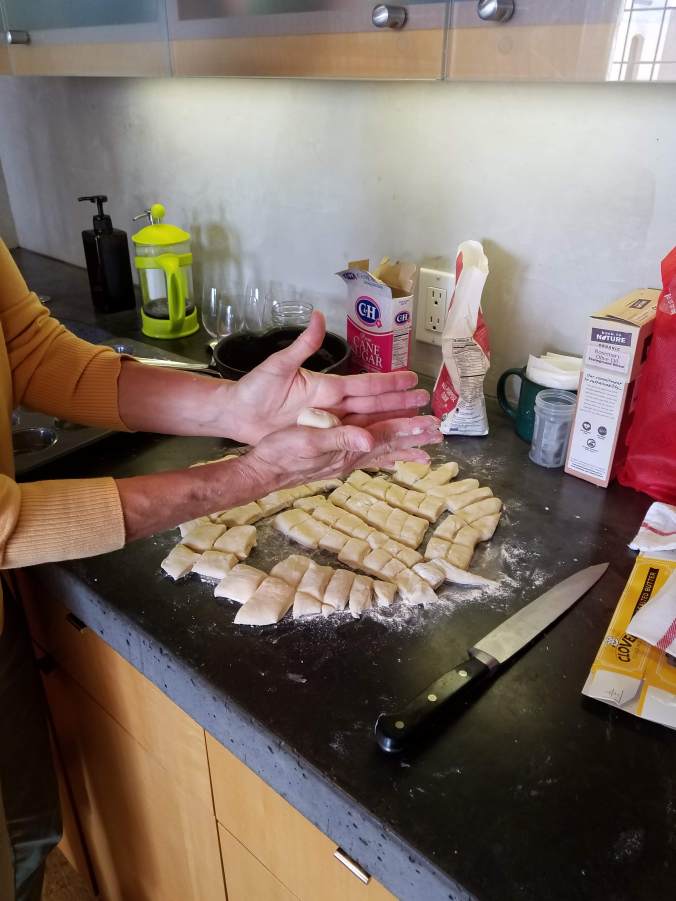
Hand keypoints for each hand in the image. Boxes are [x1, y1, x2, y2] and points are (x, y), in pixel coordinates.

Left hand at [227, 311, 428, 443]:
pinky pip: (350, 443)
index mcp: (327, 386)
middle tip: (427, 404)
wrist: (237, 413)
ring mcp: (328, 423)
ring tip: (416, 428)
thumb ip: (302, 346)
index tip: (412, 378)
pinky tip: (385, 449)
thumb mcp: (279, 365)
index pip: (365, 384)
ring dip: (391, 426)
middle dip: (400, 405)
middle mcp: (333, 405)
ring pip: (368, 425)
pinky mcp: (320, 439)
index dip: (389, 382)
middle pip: (374, 405)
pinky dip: (369, 446)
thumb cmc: (255, 387)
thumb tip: (318, 317)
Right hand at [242, 415, 441, 491]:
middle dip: (414, 438)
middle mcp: (350, 456)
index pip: (383, 435)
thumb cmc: (280, 452)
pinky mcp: (336, 460)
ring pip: (381, 451)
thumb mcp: (307, 440)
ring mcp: (344, 459)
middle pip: (388, 444)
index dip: (407, 428)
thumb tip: (366, 439)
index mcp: (346, 448)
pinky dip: (383, 456)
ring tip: (426, 449)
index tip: (429, 423)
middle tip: (439, 434)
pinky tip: (390, 458)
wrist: (263, 471)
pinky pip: (368, 457)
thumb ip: (338, 439)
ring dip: (404, 448)